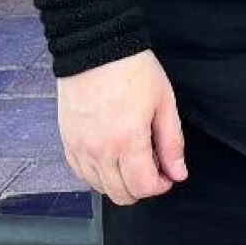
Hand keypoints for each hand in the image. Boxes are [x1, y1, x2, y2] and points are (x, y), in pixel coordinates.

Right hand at [56, 51, 187, 204]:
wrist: (96, 50)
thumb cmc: (133, 71)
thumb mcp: (165, 104)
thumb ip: (172, 143)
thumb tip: (178, 172)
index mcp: (127, 141)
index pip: (143, 187)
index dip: (161, 186)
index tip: (168, 175)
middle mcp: (99, 150)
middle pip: (120, 194)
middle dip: (142, 188)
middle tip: (154, 169)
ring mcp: (79, 147)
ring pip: (99, 187)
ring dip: (120, 183)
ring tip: (134, 162)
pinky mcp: (67, 141)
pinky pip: (80, 173)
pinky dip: (98, 175)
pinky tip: (112, 161)